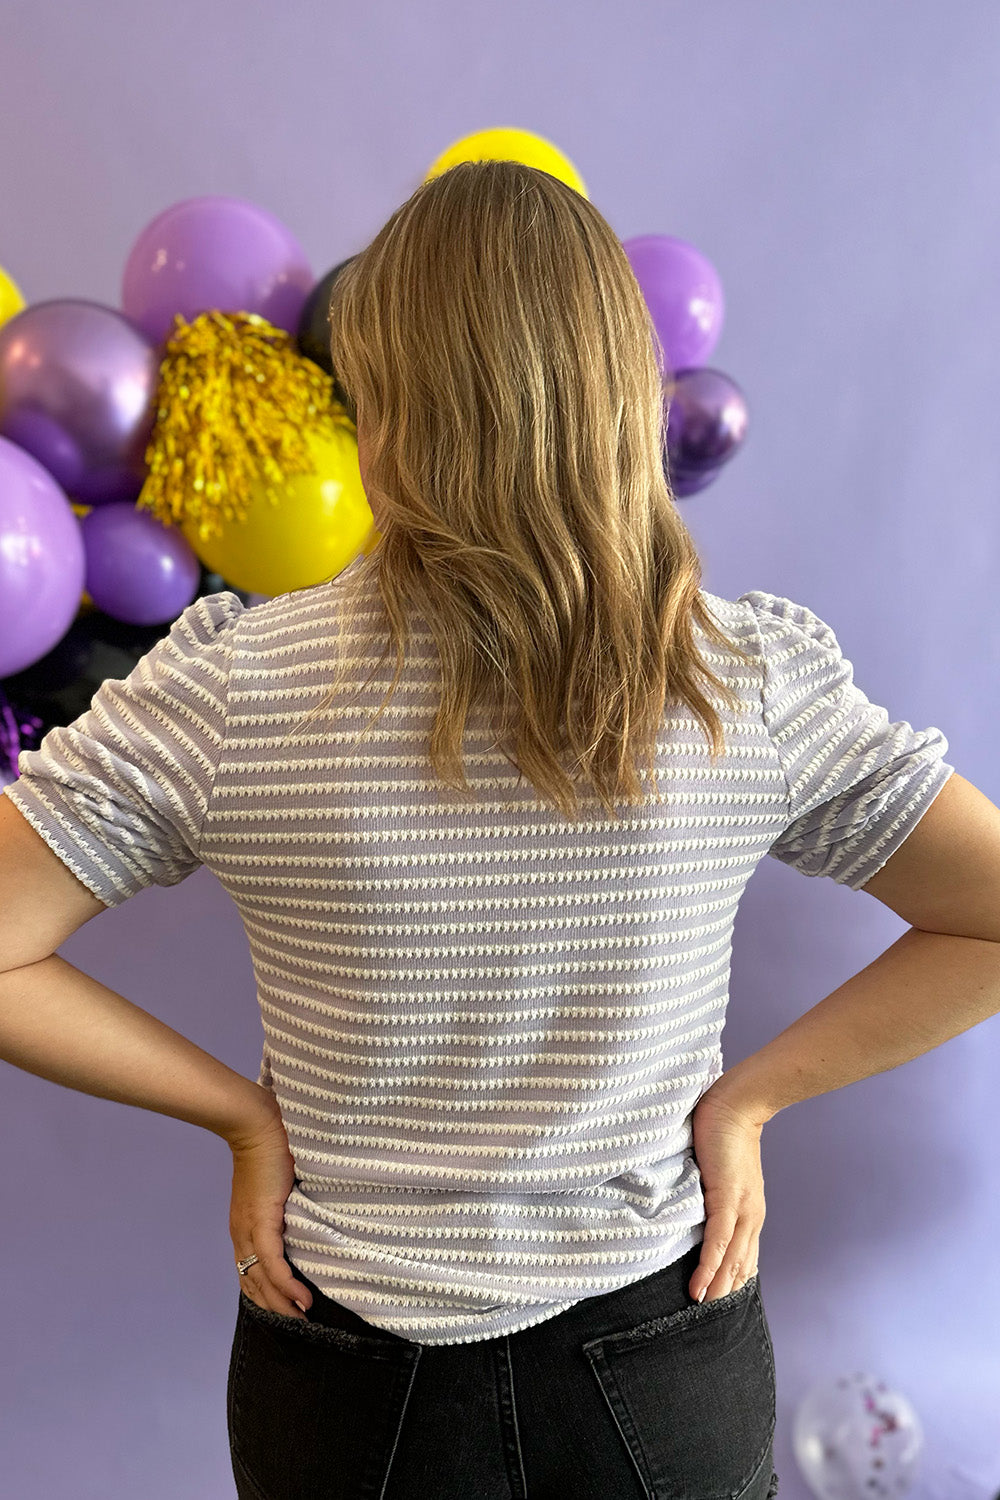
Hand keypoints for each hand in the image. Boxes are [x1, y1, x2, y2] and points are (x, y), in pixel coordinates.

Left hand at [228, 1107, 312, 1318]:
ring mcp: (249, 1229)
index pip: (250, 1274)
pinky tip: (301, 1300)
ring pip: (262, 1280)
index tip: (286, 1313)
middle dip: (275, 1309)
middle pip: (253, 1284)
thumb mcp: (274, 1189)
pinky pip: (273, 1264)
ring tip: (303, 1320)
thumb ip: (281, 1208)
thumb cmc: (271, 1150)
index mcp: (243, 1228)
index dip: (266, 1297)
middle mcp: (242, 1234)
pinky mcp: (262, 1220)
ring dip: (282, 1304)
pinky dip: (287, 1285)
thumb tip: (300, 1220)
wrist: (257, 1126)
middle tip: (298, 1326)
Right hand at [688, 1084, 766, 1303]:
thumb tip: (694, 1208)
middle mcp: (751, 1217)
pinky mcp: (727, 1197)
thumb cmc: (724, 1132)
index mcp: (750, 1212)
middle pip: (739, 1266)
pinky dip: (709, 1266)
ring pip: (730, 1260)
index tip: (717, 1304)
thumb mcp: (720, 1172)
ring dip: (715, 1288)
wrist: (736, 1104)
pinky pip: (718, 1240)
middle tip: (706, 1322)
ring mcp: (742, 1209)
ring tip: (699, 1311)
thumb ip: (713, 1192)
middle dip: (724, 1294)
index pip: (743, 1257)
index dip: (732, 1282)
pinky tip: (699, 1286)